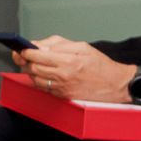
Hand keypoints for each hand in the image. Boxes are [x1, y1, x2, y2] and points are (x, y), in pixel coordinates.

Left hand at [20, 36, 137, 102]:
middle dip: (26, 60)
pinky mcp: (62, 96)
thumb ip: (60, 44)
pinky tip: (45, 75)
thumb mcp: (83, 47)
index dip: (26, 51)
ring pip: (34, 79)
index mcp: (69, 61)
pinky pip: (42, 88)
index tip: (24, 48)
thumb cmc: (102, 66)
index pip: (37, 55)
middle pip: (32, 67)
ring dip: (32, 71)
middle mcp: (63, 75)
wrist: (116, 86)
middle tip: (26, 56)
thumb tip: (41, 45)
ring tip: (37, 65)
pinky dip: (39, 81)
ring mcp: (62, 88)